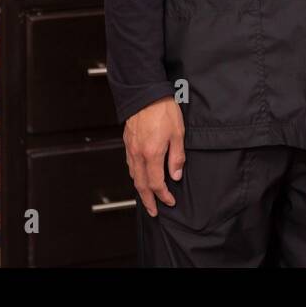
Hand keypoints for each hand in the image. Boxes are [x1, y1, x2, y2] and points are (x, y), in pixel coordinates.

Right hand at [123, 96, 184, 216]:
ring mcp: (131, 149)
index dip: (164, 195)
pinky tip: (139, 176)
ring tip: (147, 197)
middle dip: (148, 200)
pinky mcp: (127, 143)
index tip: (170, 201)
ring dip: (140, 189)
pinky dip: (135, 175)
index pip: (157, 183)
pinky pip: (130, 165)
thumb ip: (177, 156)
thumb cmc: (163, 111)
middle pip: (141, 185)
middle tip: (153, 211)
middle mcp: (138, 155)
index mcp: (152, 154)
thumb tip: (176, 175)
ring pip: (133, 176)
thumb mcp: (178, 134)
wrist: (146, 95)